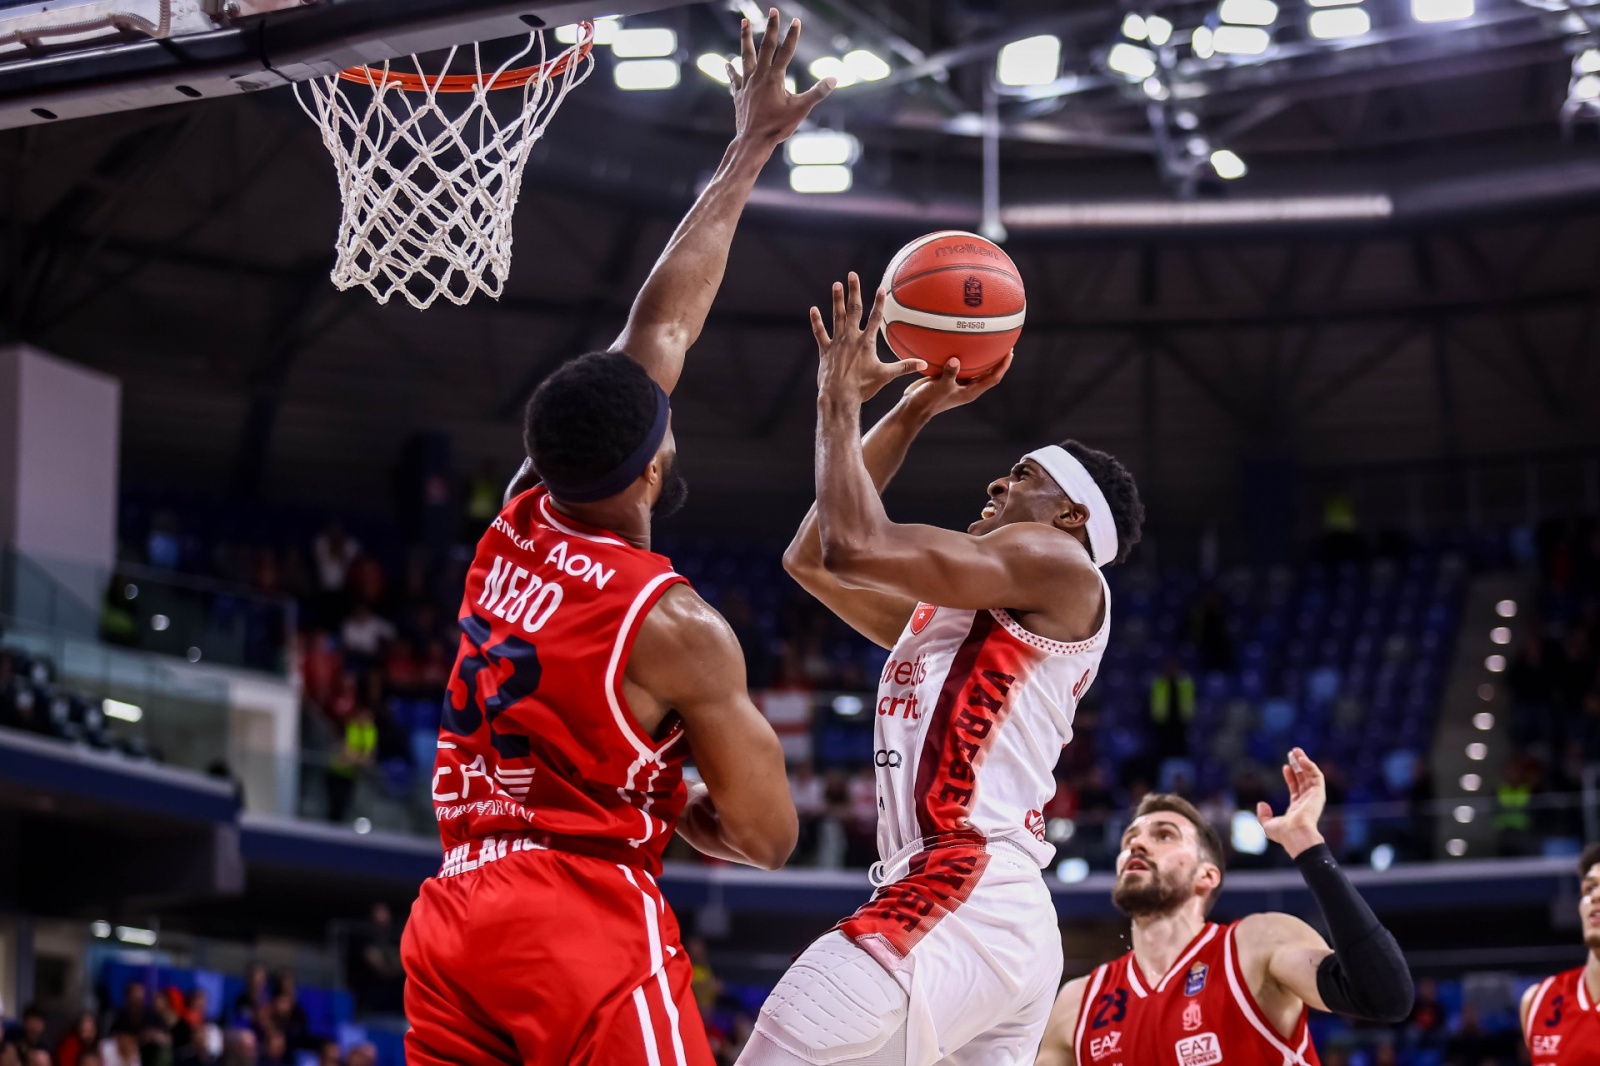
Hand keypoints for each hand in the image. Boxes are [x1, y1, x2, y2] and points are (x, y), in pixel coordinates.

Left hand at [729, 9, 833, 147]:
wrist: (753, 141)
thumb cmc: (777, 127)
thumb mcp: (800, 110)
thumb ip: (817, 92)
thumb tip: (834, 79)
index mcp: (775, 77)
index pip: (786, 51)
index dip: (792, 35)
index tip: (796, 20)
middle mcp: (759, 76)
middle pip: (766, 46)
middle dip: (771, 27)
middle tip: (772, 10)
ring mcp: (747, 83)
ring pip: (746, 55)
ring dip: (746, 38)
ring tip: (744, 21)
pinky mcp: (739, 94)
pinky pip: (734, 78)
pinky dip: (731, 69)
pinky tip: (727, 63)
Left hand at [812, 273, 926, 403]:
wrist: (840, 396)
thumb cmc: (863, 387)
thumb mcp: (885, 376)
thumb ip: (904, 367)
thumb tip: (924, 364)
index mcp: (866, 343)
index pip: (875, 318)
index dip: (879, 302)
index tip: (880, 288)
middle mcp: (851, 338)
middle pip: (854, 310)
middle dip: (854, 291)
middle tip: (852, 274)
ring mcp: (837, 343)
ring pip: (837, 317)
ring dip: (836, 300)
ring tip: (836, 284)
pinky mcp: (825, 351)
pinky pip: (820, 333)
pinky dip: (816, 321)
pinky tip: (813, 309)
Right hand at [900, 350, 1013, 421]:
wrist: (913, 408)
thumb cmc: (928, 400)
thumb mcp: (939, 387)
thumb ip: (949, 374)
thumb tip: (955, 360)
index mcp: (970, 392)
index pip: (993, 378)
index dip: (1003, 366)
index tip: (1010, 352)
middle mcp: (967, 387)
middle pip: (988, 373)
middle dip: (997, 360)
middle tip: (1003, 344)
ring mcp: (957, 383)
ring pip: (974, 369)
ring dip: (981, 357)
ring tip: (986, 341)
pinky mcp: (947, 378)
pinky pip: (959, 365)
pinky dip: (963, 356)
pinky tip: (959, 343)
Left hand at [1256, 747, 1327, 858]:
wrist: (1295, 834)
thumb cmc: (1283, 833)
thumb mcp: (1268, 825)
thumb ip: (1263, 815)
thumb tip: (1261, 803)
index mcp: (1298, 808)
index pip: (1296, 788)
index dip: (1291, 776)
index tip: (1285, 766)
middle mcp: (1307, 801)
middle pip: (1304, 779)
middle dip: (1299, 765)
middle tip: (1293, 753)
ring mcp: (1314, 797)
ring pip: (1311, 775)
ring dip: (1305, 762)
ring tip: (1296, 751)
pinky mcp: (1319, 793)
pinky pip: (1317, 776)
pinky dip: (1310, 766)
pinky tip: (1302, 759)